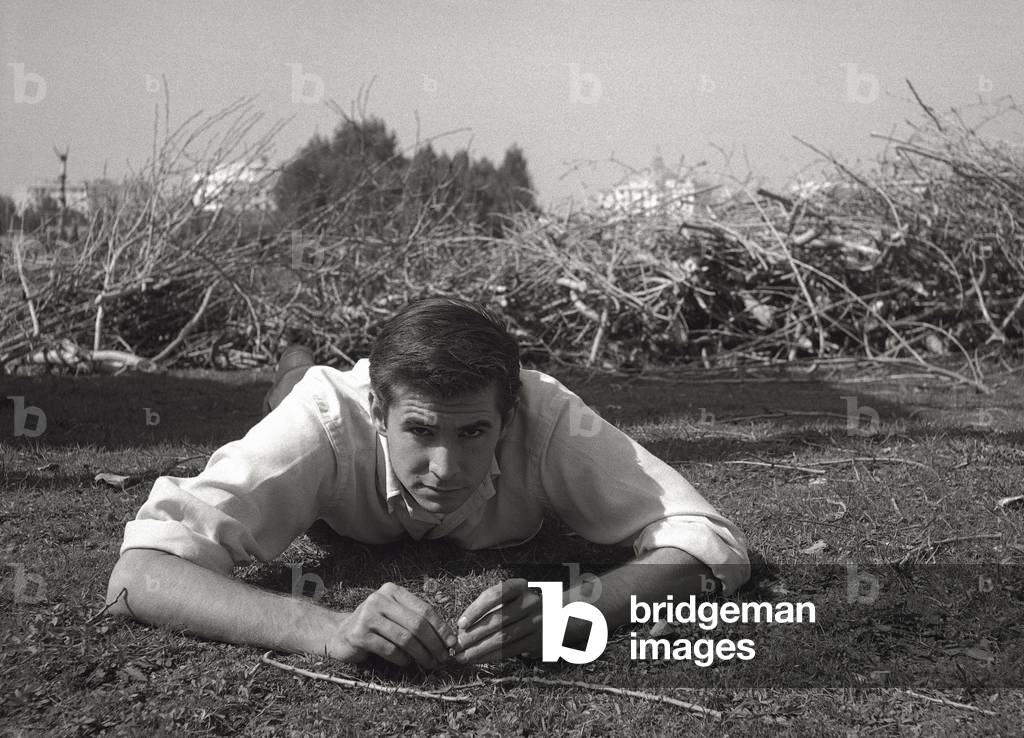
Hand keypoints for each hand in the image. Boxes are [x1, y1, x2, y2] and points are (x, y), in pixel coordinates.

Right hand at [334, 582, 455, 668]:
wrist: (339, 633)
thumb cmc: (375, 625)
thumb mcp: (394, 613)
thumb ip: (415, 618)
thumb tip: (447, 638)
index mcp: (391, 591)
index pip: (424, 609)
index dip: (441, 627)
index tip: (452, 643)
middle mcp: (379, 599)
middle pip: (416, 624)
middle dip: (434, 643)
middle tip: (443, 658)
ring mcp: (367, 616)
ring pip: (405, 638)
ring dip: (422, 654)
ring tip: (430, 663)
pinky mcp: (359, 635)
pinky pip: (389, 650)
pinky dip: (402, 659)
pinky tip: (407, 663)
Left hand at [453, 579, 542, 663]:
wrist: (555, 617)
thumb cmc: (521, 606)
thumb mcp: (511, 597)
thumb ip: (490, 607)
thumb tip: (463, 628)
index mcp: (520, 587)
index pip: (495, 594)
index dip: (476, 609)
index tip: (461, 623)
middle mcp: (531, 602)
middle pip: (497, 619)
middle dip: (473, 634)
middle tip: (456, 645)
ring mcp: (536, 622)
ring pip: (502, 637)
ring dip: (479, 648)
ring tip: (463, 656)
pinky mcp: (537, 641)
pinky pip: (510, 650)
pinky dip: (491, 656)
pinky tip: (478, 659)